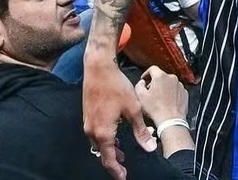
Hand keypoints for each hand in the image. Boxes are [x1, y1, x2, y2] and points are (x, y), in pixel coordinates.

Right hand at [83, 60, 156, 179]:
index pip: (109, 159)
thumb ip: (140, 130)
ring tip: (122, 153)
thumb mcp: (133, 108)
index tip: (124, 177)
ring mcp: (88, 124)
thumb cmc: (117, 86)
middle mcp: (92, 132)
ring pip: (99, 144)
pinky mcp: (88, 117)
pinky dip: (106, 140)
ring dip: (110, 150)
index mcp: (103, 132)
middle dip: (114, 161)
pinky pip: (96, 135)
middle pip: (102, 154)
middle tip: (125, 166)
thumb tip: (150, 147)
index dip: (117, 170)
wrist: (98, 69)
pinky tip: (115, 136)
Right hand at [134, 66, 188, 127]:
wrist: (170, 120)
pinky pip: (176, 90)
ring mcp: (179, 85)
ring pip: (169, 83)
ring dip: (164, 88)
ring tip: (159, 100)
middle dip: (155, 83)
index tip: (144, 79)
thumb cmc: (156, 109)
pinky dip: (171, 94)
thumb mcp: (140, 96)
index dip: (146, 74)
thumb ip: (139, 85)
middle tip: (150, 93)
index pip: (152, 69)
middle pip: (161, 76)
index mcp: (160, 76)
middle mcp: (172, 78)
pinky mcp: (184, 92)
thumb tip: (141, 82)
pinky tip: (166, 103)